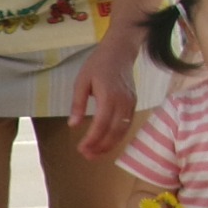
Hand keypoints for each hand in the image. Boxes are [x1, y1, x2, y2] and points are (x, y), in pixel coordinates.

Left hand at [68, 34, 138, 158]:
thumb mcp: (81, 81)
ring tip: (96, 154)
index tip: (81, 149)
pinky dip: (117, 137)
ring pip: (122, 130)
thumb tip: (73, 125)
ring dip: (110, 145)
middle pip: (114, 131)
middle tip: (87, 156)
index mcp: (109, 95)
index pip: (101, 124)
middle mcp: (123, 102)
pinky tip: (107, 143)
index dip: (92, 139)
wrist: (120, 52)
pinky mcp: (134, 104)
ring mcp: (131, 103)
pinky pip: (127, 125)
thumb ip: (78, 104)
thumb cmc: (98, 65)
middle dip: (100, 146)